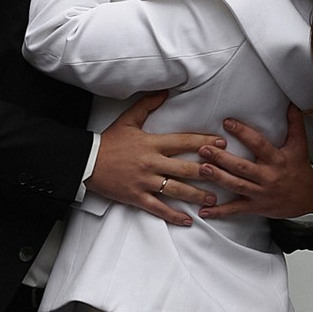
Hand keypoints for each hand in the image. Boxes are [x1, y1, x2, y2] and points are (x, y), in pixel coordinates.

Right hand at [84, 91, 210, 228]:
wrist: (86, 161)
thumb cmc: (109, 141)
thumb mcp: (128, 120)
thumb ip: (148, 105)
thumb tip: (165, 91)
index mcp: (152, 143)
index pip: (184, 142)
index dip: (204, 142)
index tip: (221, 144)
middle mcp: (152, 163)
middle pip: (186, 168)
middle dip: (208, 172)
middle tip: (227, 175)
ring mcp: (145, 182)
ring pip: (176, 190)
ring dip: (197, 196)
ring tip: (214, 199)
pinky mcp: (137, 197)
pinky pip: (158, 208)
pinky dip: (174, 215)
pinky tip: (187, 220)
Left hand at [191, 106, 312, 225]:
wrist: (309, 200)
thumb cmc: (300, 171)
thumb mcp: (300, 146)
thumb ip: (294, 123)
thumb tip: (291, 103)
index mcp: (277, 160)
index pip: (258, 144)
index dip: (243, 133)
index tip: (227, 122)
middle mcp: (268, 177)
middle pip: (242, 167)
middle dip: (222, 158)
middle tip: (204, 149)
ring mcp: (261, 194)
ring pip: (237, 186)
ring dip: (218, 178)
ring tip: (202, 169)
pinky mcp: (256, 207)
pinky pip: (236, 209)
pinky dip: (220, 211)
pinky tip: (204, 210)